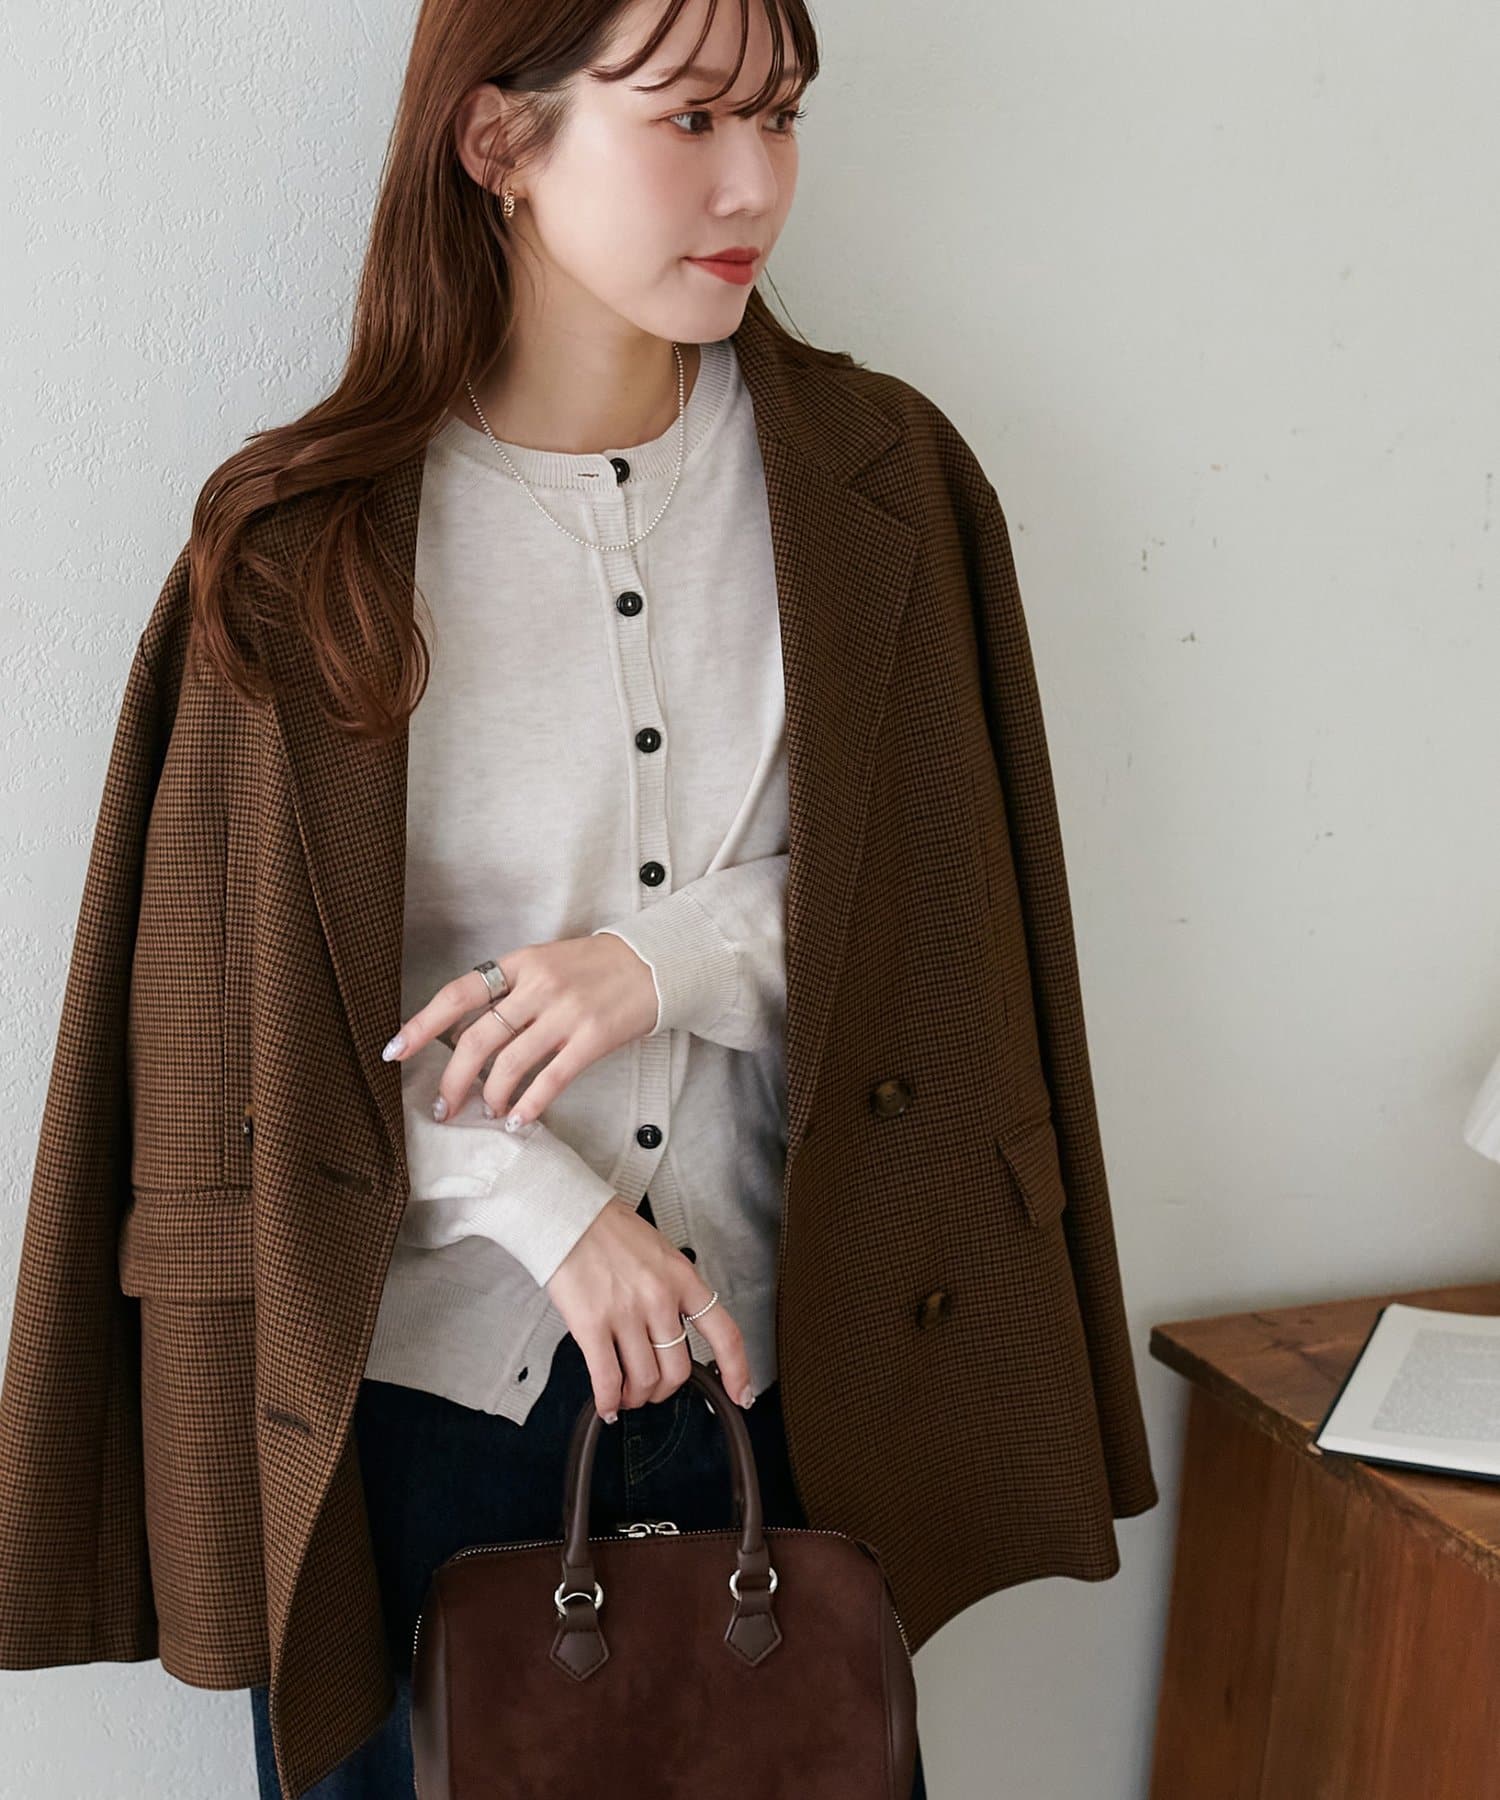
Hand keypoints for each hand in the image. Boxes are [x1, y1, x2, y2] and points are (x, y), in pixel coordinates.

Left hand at [381, 933, 658, 1126]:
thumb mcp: (547, 964)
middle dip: (453, 1079)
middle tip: (442, 1107)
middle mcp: (539, 985)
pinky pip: (551, 1079)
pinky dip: (529, 1104)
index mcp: (521, 963)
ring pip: (510, 1064)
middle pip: (478, 1038)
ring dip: (491, 1097)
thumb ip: (510, 992)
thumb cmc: (596, 968)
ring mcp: (566, 1011)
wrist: (656, 964)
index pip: (459, 993)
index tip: (394, 1051)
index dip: (422, 1024)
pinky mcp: (593, 1038)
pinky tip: (519, 1118)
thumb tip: (464, 1037)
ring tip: (488, 1113)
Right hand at [546, 1198, 754, 1420]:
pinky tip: (606, 1404)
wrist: (567, 1216)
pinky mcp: (592, 1325)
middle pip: (678, 1370)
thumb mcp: (660, 1253)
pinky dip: (608, 1401)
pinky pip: (607, 1379)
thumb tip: (672, 1332)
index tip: (741, 1395)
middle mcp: (660, 1299)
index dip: (737, 1371)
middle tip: (651, 1389)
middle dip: (664, 1390)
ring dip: (635, 1397)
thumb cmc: (609, 1231)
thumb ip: (673, 1290)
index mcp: (683, 1279)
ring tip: (625, 1394)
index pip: (724, 1334)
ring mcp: (626, 1314)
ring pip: (644, 1379)